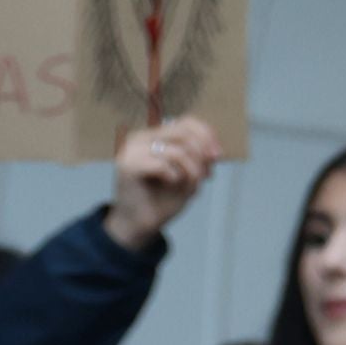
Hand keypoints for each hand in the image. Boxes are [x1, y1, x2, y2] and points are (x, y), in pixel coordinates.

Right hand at [102, 117, 222, 250]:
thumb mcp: (190, 173)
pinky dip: (175, 176)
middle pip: (183, 133)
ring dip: (192, 170)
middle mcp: (141, 137)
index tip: (218, 156)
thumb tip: (214, 150)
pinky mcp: (127, 165)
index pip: (186, 122)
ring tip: (192, 184)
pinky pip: (163, 165)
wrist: (141, 223)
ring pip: (177, 151)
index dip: (207, 135)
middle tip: (206, 175)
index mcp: (155, 135)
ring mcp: (132, 150)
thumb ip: (201, 157)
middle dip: (202, 154)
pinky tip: (171, 184)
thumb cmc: (164, 198)